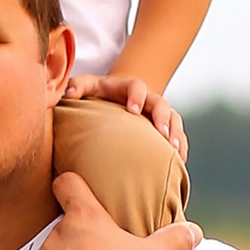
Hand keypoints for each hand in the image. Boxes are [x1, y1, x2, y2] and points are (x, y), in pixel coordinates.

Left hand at [61, 72, 187, 152]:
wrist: (113, 100)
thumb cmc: (96, 94)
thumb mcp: (85, 86)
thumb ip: (76, 86)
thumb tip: (69, 94)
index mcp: (128, 87)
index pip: (137, 86)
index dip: (137, 96)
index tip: (133, 110)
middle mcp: (148, 99)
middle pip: (162, 104)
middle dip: (163, 119)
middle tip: (162, 135)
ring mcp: (158, 114)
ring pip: (174, 121)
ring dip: (175, 136)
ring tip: (175, 153)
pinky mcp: (164, 129)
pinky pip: (177, 137)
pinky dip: (180, 149)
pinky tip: (179, 164)